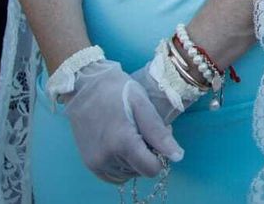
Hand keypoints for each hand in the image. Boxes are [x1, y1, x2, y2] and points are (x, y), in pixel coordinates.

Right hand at [59, 58, 183, 182]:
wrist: (85, 87)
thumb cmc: (117, 91)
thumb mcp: (143, 105)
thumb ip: (159, 133)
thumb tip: (177, 157)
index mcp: (123, 143)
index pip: (152, 169)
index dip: (160, 155)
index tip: (156, 137)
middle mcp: (107, 158)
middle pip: (140, 171)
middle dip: (148, 155)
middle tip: (144, 131)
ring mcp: (95, 163)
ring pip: (128, 175)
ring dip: (135, 161)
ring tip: (132, 135)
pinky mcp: (89, 163)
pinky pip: (113, 176)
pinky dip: (122, 166)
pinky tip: (122, 146)